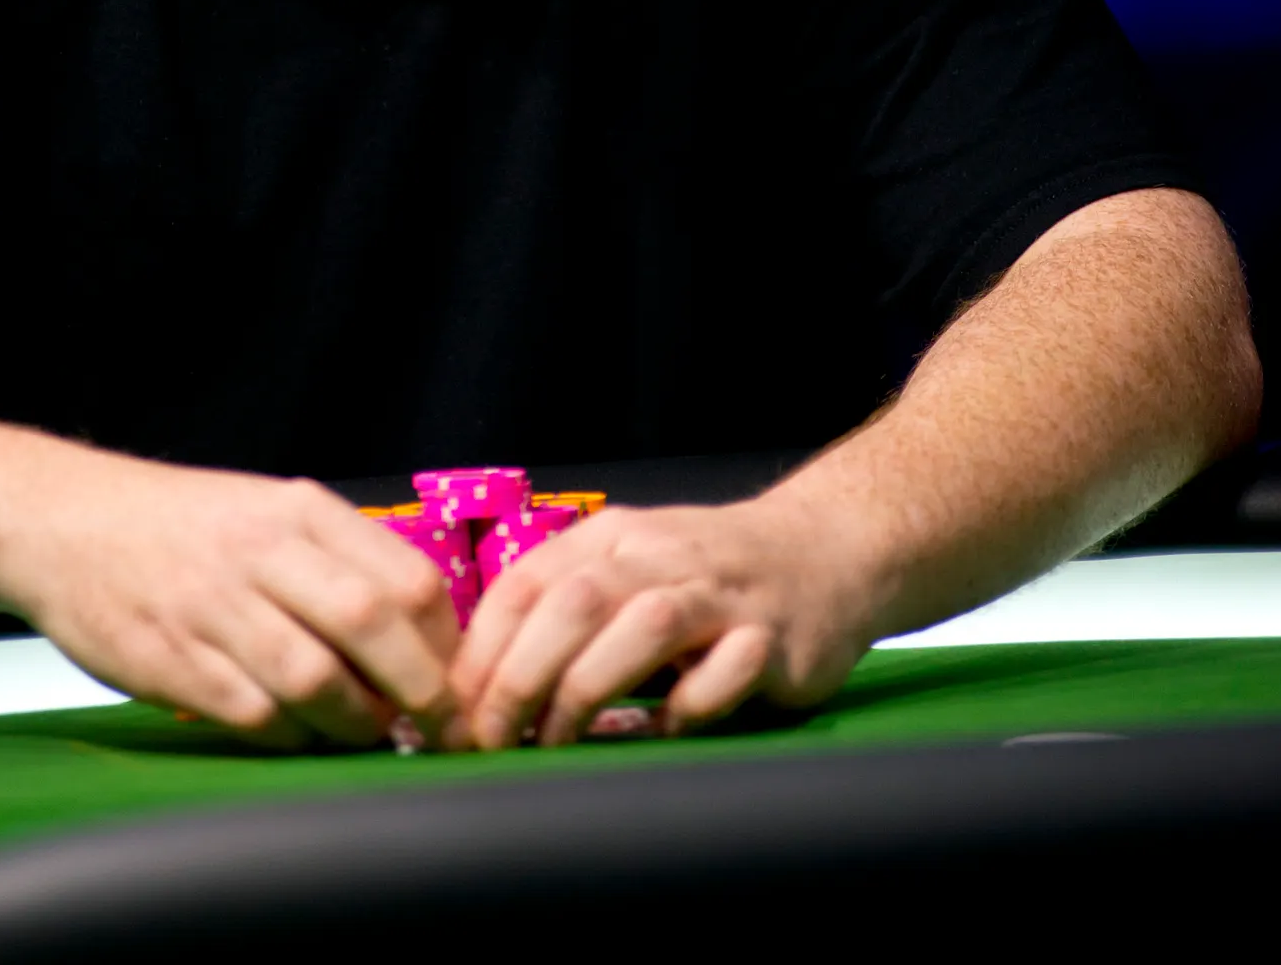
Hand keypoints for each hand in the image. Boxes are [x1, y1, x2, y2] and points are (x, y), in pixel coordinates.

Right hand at [0, 446, 462, 751]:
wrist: (61, 523)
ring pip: (316, 680)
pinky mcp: (172, 660)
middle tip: (440, 731)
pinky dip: (289, 736)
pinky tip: (294, 732)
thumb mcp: (266, 512)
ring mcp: (214, 606)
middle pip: (372, 625)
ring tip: (364, 733)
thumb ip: (335, 564)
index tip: (458, 682)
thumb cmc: (180, 529)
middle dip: (420, 691)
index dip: (445, 643)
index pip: (406, 577)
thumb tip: (419, 638)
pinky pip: (254, 715)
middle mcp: (263, 551)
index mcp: (299, 510)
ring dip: (354, 722)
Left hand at [450, 497, 873, 748]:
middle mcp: (661, 557)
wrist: (825, 549)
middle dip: (521, 675)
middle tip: (496, 739)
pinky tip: (666, 731)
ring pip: (643, 624)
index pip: (528, 583)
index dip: (483, 650)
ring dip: (589, 687)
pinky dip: (689, 704)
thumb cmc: (705, 577)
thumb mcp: (629, 571)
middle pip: (575, 602)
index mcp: (614, 539)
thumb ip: (566, 613)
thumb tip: (480, 691)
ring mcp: (720, 594)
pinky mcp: (774, 635)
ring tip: (560, 741)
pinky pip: (727, 668)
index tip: (456, 712)